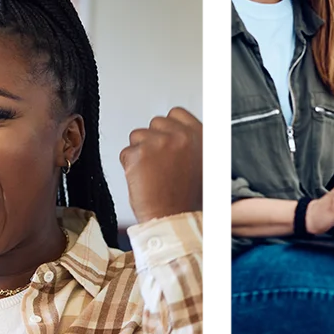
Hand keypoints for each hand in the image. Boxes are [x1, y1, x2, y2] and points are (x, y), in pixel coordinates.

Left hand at [121, 107, 205, 222]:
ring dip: (140, 152)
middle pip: (155, 123)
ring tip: (152, 173)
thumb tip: (185, 133)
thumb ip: (196, 144)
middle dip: (153, 139)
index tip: (166, 140)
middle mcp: (181, 135)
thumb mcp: (207, 166)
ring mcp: (159, 142)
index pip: (176, 113)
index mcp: (200, 136)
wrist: (175, 220)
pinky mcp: (139, 154)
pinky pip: (126, 153)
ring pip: (138, 136)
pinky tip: (143, 180)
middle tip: (159, 163)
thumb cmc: (190, 200)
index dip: (168, 127)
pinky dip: (130, 166)